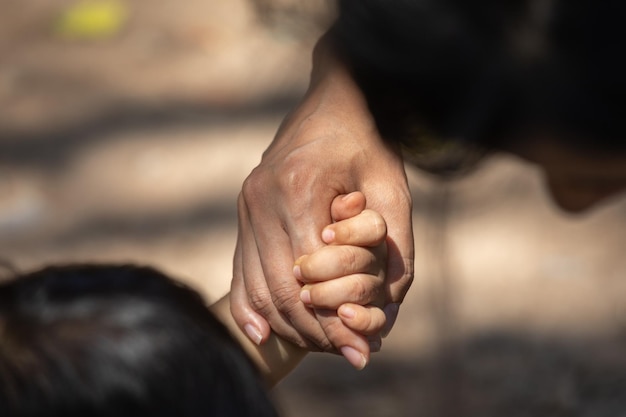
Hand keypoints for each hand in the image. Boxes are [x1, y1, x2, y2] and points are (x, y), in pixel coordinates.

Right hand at [230, 35, 413, 351]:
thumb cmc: (370, 142)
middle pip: (279, 290)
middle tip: (343, 353)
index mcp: (299, 191)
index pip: (309, 280)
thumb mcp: (395, 189)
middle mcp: (262, 200)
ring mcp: (248, 203)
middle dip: (312, 331)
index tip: (359, 349)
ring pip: (258, 284)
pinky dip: (250, 304)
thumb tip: (389, 307)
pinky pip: (241, 267)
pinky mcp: (246, 207)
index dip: (333, 322)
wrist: (336, 98)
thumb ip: (395, 249)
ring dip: (287, 323)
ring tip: (317, 344)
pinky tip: (260, 333)